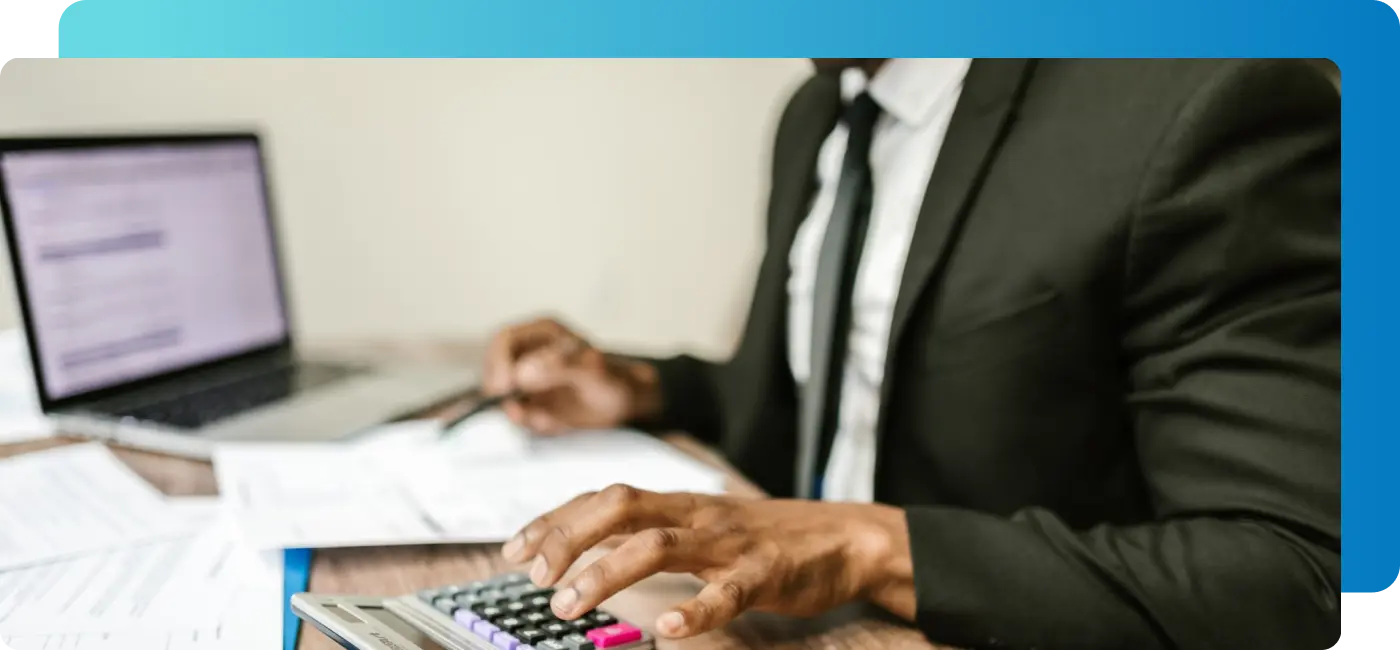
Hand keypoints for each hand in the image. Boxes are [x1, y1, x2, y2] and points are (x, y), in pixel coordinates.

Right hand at [482, 318, 660, 433]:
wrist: (625, 401)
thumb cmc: (612, 377)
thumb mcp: (592, 369)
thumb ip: (559, 366)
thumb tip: (522, 373)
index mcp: (541, 333)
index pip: (503, 340)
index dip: (498, 363)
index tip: (505, 388)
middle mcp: (528, 354)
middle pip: (494, 371)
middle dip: (504, 395)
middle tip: (522, 412)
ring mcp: (526, 380)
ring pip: (503, 399)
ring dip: (522, 413)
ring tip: (550, 418)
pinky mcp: (530, 404)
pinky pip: (519, 417)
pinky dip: (533, 423)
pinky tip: (556, 422)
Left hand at [499, 485, 914, 638]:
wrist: (846, 536)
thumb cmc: (767, 538)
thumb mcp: (702, 526)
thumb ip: (653, 533)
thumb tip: (590, 554)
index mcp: (678, 503)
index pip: (603, 499)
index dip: (555, 519)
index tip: (514, 548)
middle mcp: (695, 514)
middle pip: (620, 507)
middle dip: (568, 537)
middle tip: (535, 575)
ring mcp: (730, 541)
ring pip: (659, 545)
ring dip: (606, 572)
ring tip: (571, 603)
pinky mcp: (765, 572)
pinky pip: (728, 590)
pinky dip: (696, 607)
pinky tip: (668, 627)